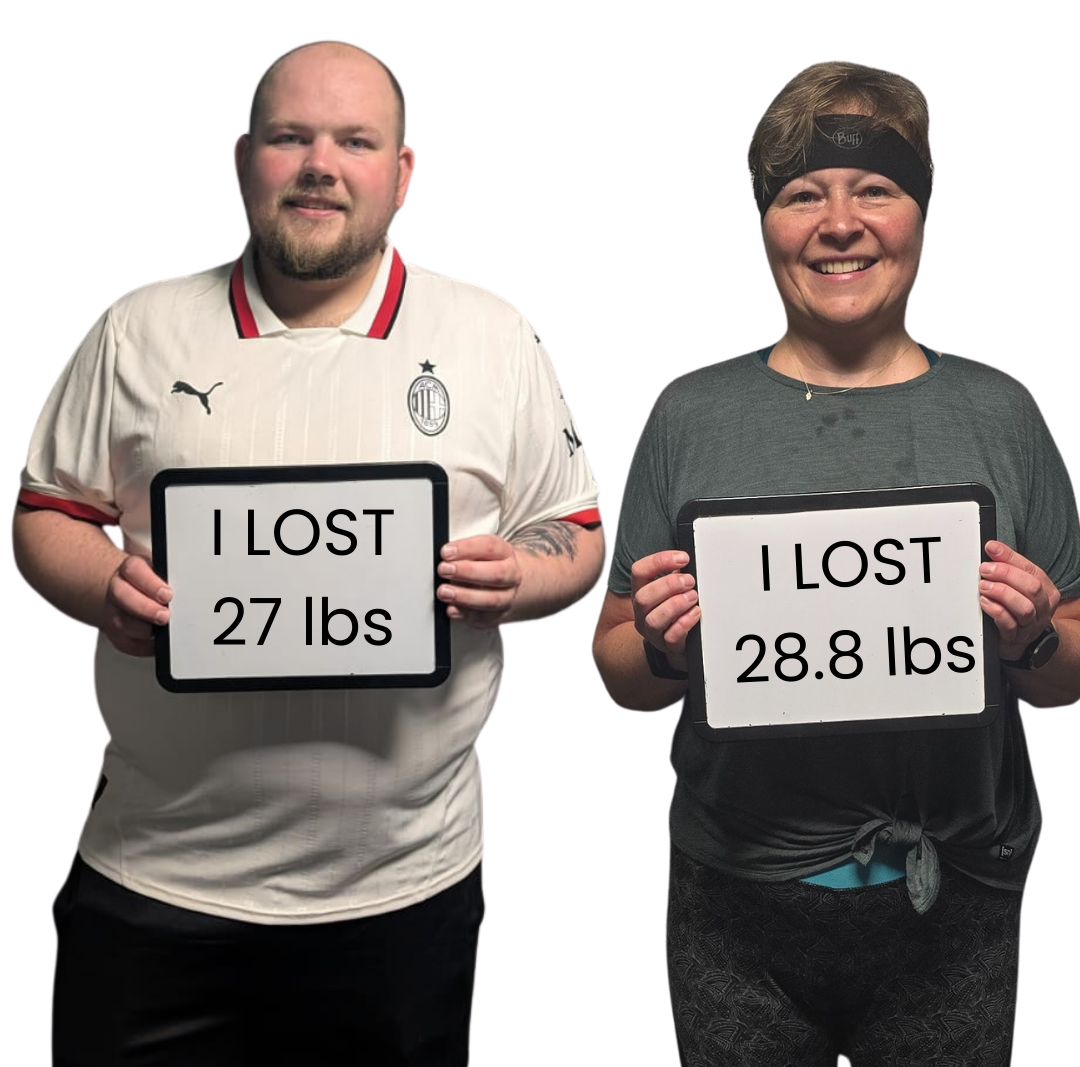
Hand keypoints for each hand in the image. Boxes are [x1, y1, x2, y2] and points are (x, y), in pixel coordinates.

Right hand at [104, 555, 171, 656]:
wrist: (130, 588)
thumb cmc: (152, 581)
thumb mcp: (162, 570)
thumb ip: (171, 576)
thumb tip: (190, 586)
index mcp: (130, 569)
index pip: (133, 570)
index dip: (150, 584)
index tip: (167, 594)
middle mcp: (118, 588)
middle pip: (123, 596)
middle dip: (145, 608)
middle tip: (165, 616)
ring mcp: (113, 610)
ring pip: (120, 621)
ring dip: (142, 629)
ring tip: (160, 631)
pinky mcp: (115, 630)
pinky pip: (124, 642)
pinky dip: (141, 647)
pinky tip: (155, 644)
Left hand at [437, 536, 521, 628]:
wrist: (531, 586)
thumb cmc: (501, 566)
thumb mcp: (492, 551)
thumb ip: (469, 552)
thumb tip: (445, 555)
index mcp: (507, 554)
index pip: (490, 547)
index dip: (467, 549)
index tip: (446, 551)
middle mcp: (511, 576)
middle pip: (495, 574)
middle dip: (467, 572)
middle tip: (444, 569)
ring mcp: (508, 598)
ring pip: (491, 600)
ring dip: (465, 597)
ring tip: (445, 592)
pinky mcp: (501, 616)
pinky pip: (484, 619)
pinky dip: (466, 615)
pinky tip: (453, 609)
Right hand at [631, 550, 700, 668]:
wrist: (672, 643)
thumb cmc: (672, 611)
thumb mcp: (670, 590)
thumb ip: (675, 574)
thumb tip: (687, 559)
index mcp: (641, 591)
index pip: (639, 571)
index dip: (659, 561)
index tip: (683, 558)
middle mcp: (642, 611)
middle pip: (643, 597)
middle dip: (668, 585)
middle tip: (690, 581)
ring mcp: (652, 630)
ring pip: (654, 619)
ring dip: (675, 605)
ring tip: (692, 597)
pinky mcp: (666, 645)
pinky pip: (671, 637)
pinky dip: (684, 623)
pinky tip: (695, 614)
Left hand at [979, 540, 1060, 660]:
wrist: (1023, 641)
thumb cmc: (1018, 608)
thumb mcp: (1018, 587)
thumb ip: (1008, 568)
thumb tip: (993, 548)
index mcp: (1045, 589)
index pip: (1031, 569)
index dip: (1010, 557)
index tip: (991, 548)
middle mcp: (1042, 607)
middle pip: (1031, 588)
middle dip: (1006, 575)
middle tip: (985, 570)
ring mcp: (1031, 624)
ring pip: (1024, 607)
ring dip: (1001, 593)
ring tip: (984, 587)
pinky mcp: (1016, 637)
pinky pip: (1010, 625)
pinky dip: (996, 611)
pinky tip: (985, 603)